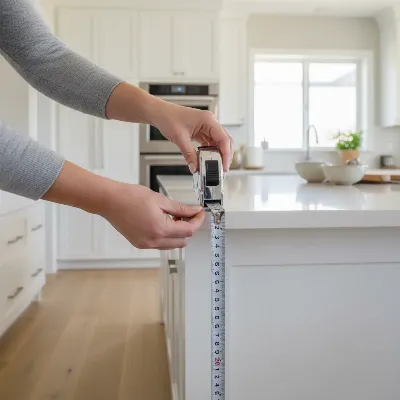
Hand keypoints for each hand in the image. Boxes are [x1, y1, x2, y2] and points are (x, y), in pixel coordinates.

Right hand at [100, 182, 205, 249]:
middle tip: (189, 214)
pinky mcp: (140, 244)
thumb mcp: (160, 199)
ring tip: (175, 217)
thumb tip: (194, 211)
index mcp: (160, 229)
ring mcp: (146, 244)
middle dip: (189, 228)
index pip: (188, 230)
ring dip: (178, 233)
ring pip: (172, 245)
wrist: (109, 201)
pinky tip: (164, 222)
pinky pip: (160, 244)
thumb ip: (180, 208)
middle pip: (182, 241)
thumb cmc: (129, 197)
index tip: (200, 213)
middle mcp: (153, 240)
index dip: (197, 221)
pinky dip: (167, 236)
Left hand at [104, 82, 232, 171]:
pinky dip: (210, 152)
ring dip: (217, 154)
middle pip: (224, 141)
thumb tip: (195, 167)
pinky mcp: (201, 131)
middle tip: (222, 168)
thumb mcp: (180, 139)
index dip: (226, 154)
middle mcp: (210, 122)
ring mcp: (206, 126)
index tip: (224, 166)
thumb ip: (189, 155)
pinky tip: (207, 159)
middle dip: (224, 155)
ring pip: (218, 143)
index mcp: (208, 120)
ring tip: (214, 166)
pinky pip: (210, 143)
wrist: (159, 113)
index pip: (224, 139)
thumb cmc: (168, 117)